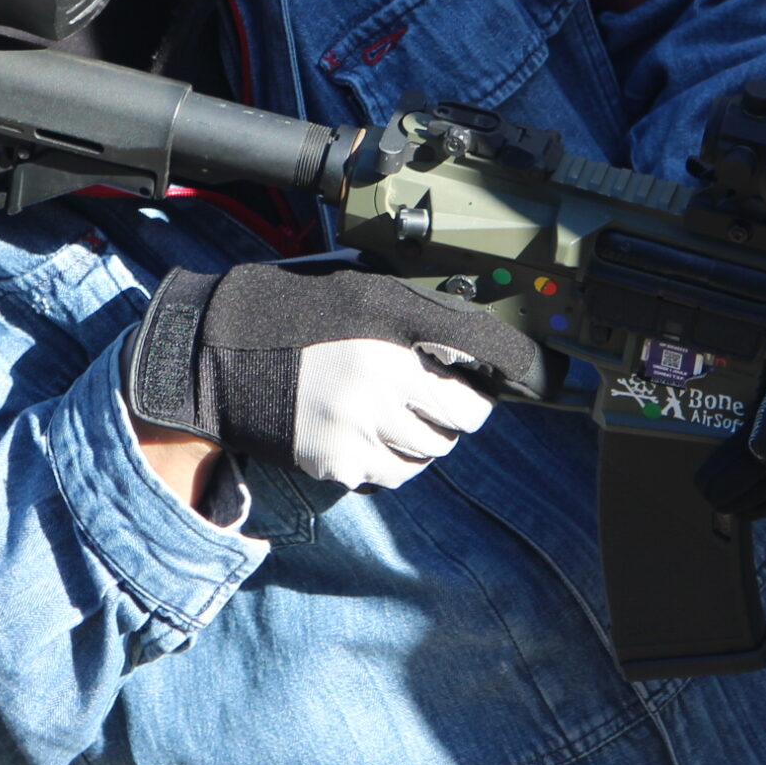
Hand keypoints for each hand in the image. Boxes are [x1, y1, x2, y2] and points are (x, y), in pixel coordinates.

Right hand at [124, 264, 540, 490]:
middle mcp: (382, 378)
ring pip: (432, 451)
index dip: (523, 367)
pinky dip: (393, 461)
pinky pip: (393, 474)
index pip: (483, 351)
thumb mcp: (359, 291)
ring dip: (428, 438)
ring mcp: (361, 426)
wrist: (217, 357)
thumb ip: (416, 315)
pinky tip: (369, 436)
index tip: (548, 378)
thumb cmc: (293, 316)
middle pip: (464, 416)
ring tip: (398, 417)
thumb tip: (474, 343)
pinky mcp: (339, 462)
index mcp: (390, 327)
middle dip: (461, 410)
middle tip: (441, 398)